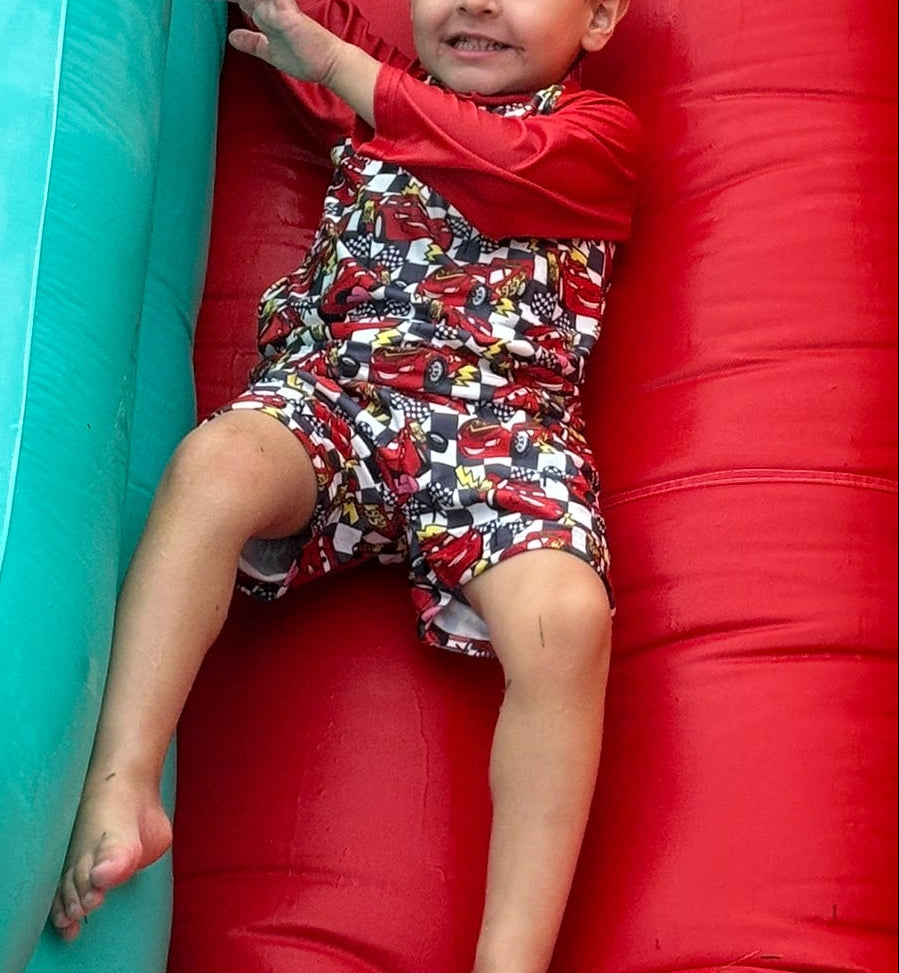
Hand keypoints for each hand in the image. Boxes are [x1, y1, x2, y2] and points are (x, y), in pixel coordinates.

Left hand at [226, 0, 342, 85]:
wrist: (327, 64)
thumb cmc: (305, 59)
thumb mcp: (270, 52)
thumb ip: (253, 43)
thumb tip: (232, 37)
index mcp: (264, 15)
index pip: (241, 0)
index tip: (215, 0)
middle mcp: (268, 7)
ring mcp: (276, 7)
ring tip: (237, 4)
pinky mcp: (284, 11)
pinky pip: (268, 0)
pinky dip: (259, 2)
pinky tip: (257, 5)